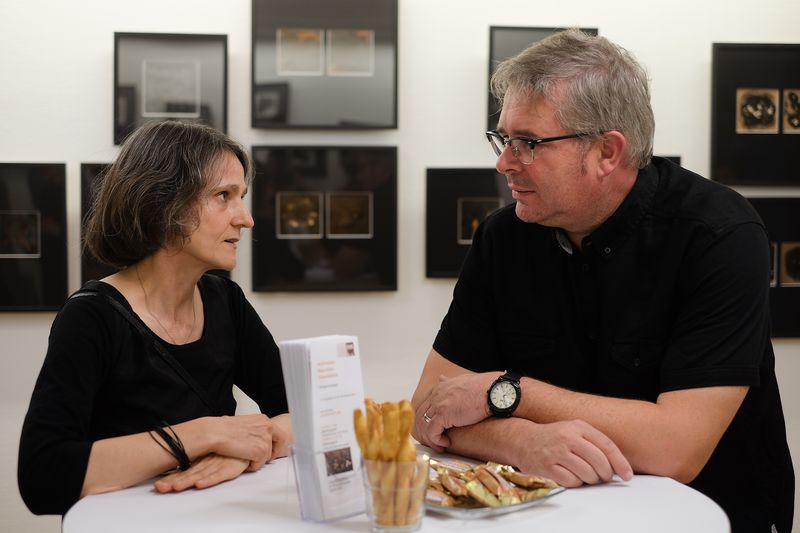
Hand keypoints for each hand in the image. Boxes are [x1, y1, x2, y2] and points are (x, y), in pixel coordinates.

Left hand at [153, 454, 248, 492]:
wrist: (254, 439)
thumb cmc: (235, 448)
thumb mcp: (216, 453)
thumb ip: (203, 461)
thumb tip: (188, 471)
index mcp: (203, 459)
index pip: (184, 470)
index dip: (171, 477)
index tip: (158, 485)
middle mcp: (209, 461)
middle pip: (188, 473)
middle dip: (173, 481)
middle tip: (160, 487)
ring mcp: (219, 463)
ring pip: (200, 474)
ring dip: (186, 482)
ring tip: (174, 488)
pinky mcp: (232, 466)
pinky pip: (219, 474)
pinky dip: (209, 480)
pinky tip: (200, 484)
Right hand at [206, 414, 287, 470]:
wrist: (215, 433)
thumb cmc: (223, 429)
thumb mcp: (245, 424)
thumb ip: (255, 429)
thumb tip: (258, 437)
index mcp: (263, 419)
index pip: (280, 434)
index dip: (276, 445)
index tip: (271, 451)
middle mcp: (267, 427)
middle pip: (278, 445)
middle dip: (270, 453)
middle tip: (260, 458)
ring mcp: (265, 439)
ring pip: (267, 456)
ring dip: (257, 460)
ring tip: (245, 457)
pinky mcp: (260, 451)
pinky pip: (259, 464)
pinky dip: (251, 465)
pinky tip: (242, 460)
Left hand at [415, 373, 497, 450]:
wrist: (493, 392)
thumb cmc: (485, 388)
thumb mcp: (463, 380)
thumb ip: (451, 382)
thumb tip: (443, 379)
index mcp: (441, 386)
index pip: (425, 404)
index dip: (427, 418)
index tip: (435, 429)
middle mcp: (437, 393)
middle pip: (421, 414)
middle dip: (425, 429)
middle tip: (433, 440)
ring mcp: (438, 403)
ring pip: (424, 424)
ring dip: (430, 437)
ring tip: (439, 445)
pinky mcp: (443, 414)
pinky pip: (432, 431)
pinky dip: (436, 440)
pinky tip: (446, 444)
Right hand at [514, 420, 632, 486]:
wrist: (523, 440)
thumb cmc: (554, 438)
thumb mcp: (574, 431)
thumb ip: (594, 443)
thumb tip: (618, 466)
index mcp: (578, 427)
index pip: (607, 446)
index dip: (620, 463)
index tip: (627, 475)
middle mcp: (568, 438)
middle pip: (600, 462)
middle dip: (605, 474)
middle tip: (602, 477)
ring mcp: (557, 452)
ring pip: (588, 474)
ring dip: (590, 480)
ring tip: (585, 475)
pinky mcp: (547, 466)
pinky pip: (572, 481)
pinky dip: (576, 483)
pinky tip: (571, 476)